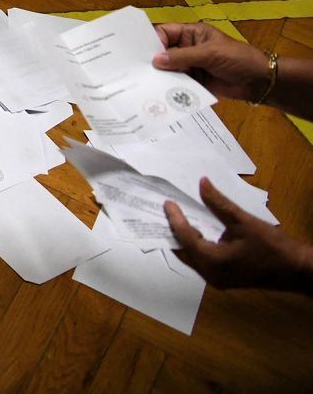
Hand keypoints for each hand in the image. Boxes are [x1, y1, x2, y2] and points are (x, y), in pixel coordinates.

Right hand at [153, 22, 272, 102]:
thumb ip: (182, 57)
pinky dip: (170, 87)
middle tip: (137, 69)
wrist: (259, 81)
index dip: (153, 40)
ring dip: (161, 75)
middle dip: (154, 60)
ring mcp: (191, 65)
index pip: (165, 32)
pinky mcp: (194, 81)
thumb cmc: (238, 59)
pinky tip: (160, 92)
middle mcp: (188, 48)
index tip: (142, 53)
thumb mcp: (210, 54)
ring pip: (169, 69)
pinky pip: (177, 83)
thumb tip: (156, 61)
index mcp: (192, 34)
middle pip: (164, 52)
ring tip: (146, 83)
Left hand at [166, 177, 312, 292]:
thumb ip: (219, 204)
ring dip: (184, 239)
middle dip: (173, 231)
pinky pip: (202, 262)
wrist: (299, 271)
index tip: (168, 202)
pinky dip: (196, 247)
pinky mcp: (225, 279)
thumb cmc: (273, 247)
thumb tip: (202, 183)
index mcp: (212, 262)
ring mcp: (217, 279)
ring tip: (176, 218)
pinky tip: (197, 232)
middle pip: (183, 251)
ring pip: (192, 258)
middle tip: (164, 211)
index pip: (185, 237)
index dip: (175, 218)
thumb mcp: (244, 222)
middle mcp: (210, 275)